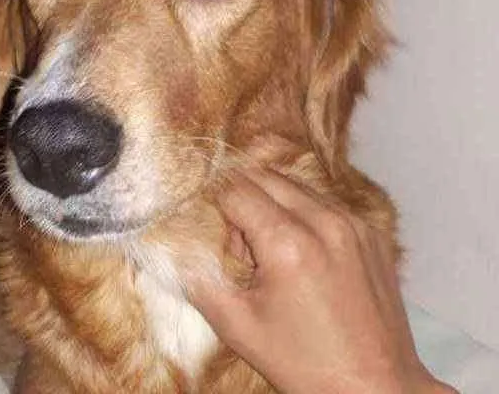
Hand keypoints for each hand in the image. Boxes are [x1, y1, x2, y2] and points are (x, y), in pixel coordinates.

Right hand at [188, 170, 457, 393]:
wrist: (375, 386)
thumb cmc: (301, 361)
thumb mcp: (236, 326)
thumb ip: (197, 278)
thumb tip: (174, 244)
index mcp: (287, 242)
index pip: (234, 190)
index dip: (214, 206)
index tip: (211, 230)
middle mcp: (324, 221)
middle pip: (264, 177)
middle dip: (241, 200)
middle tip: (239, 245)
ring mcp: (354, 223)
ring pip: (294, 185)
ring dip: (272, 204)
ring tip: (270, 250)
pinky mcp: (372, 232)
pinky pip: (324, 202)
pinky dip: (303, 213)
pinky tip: (303, 253)